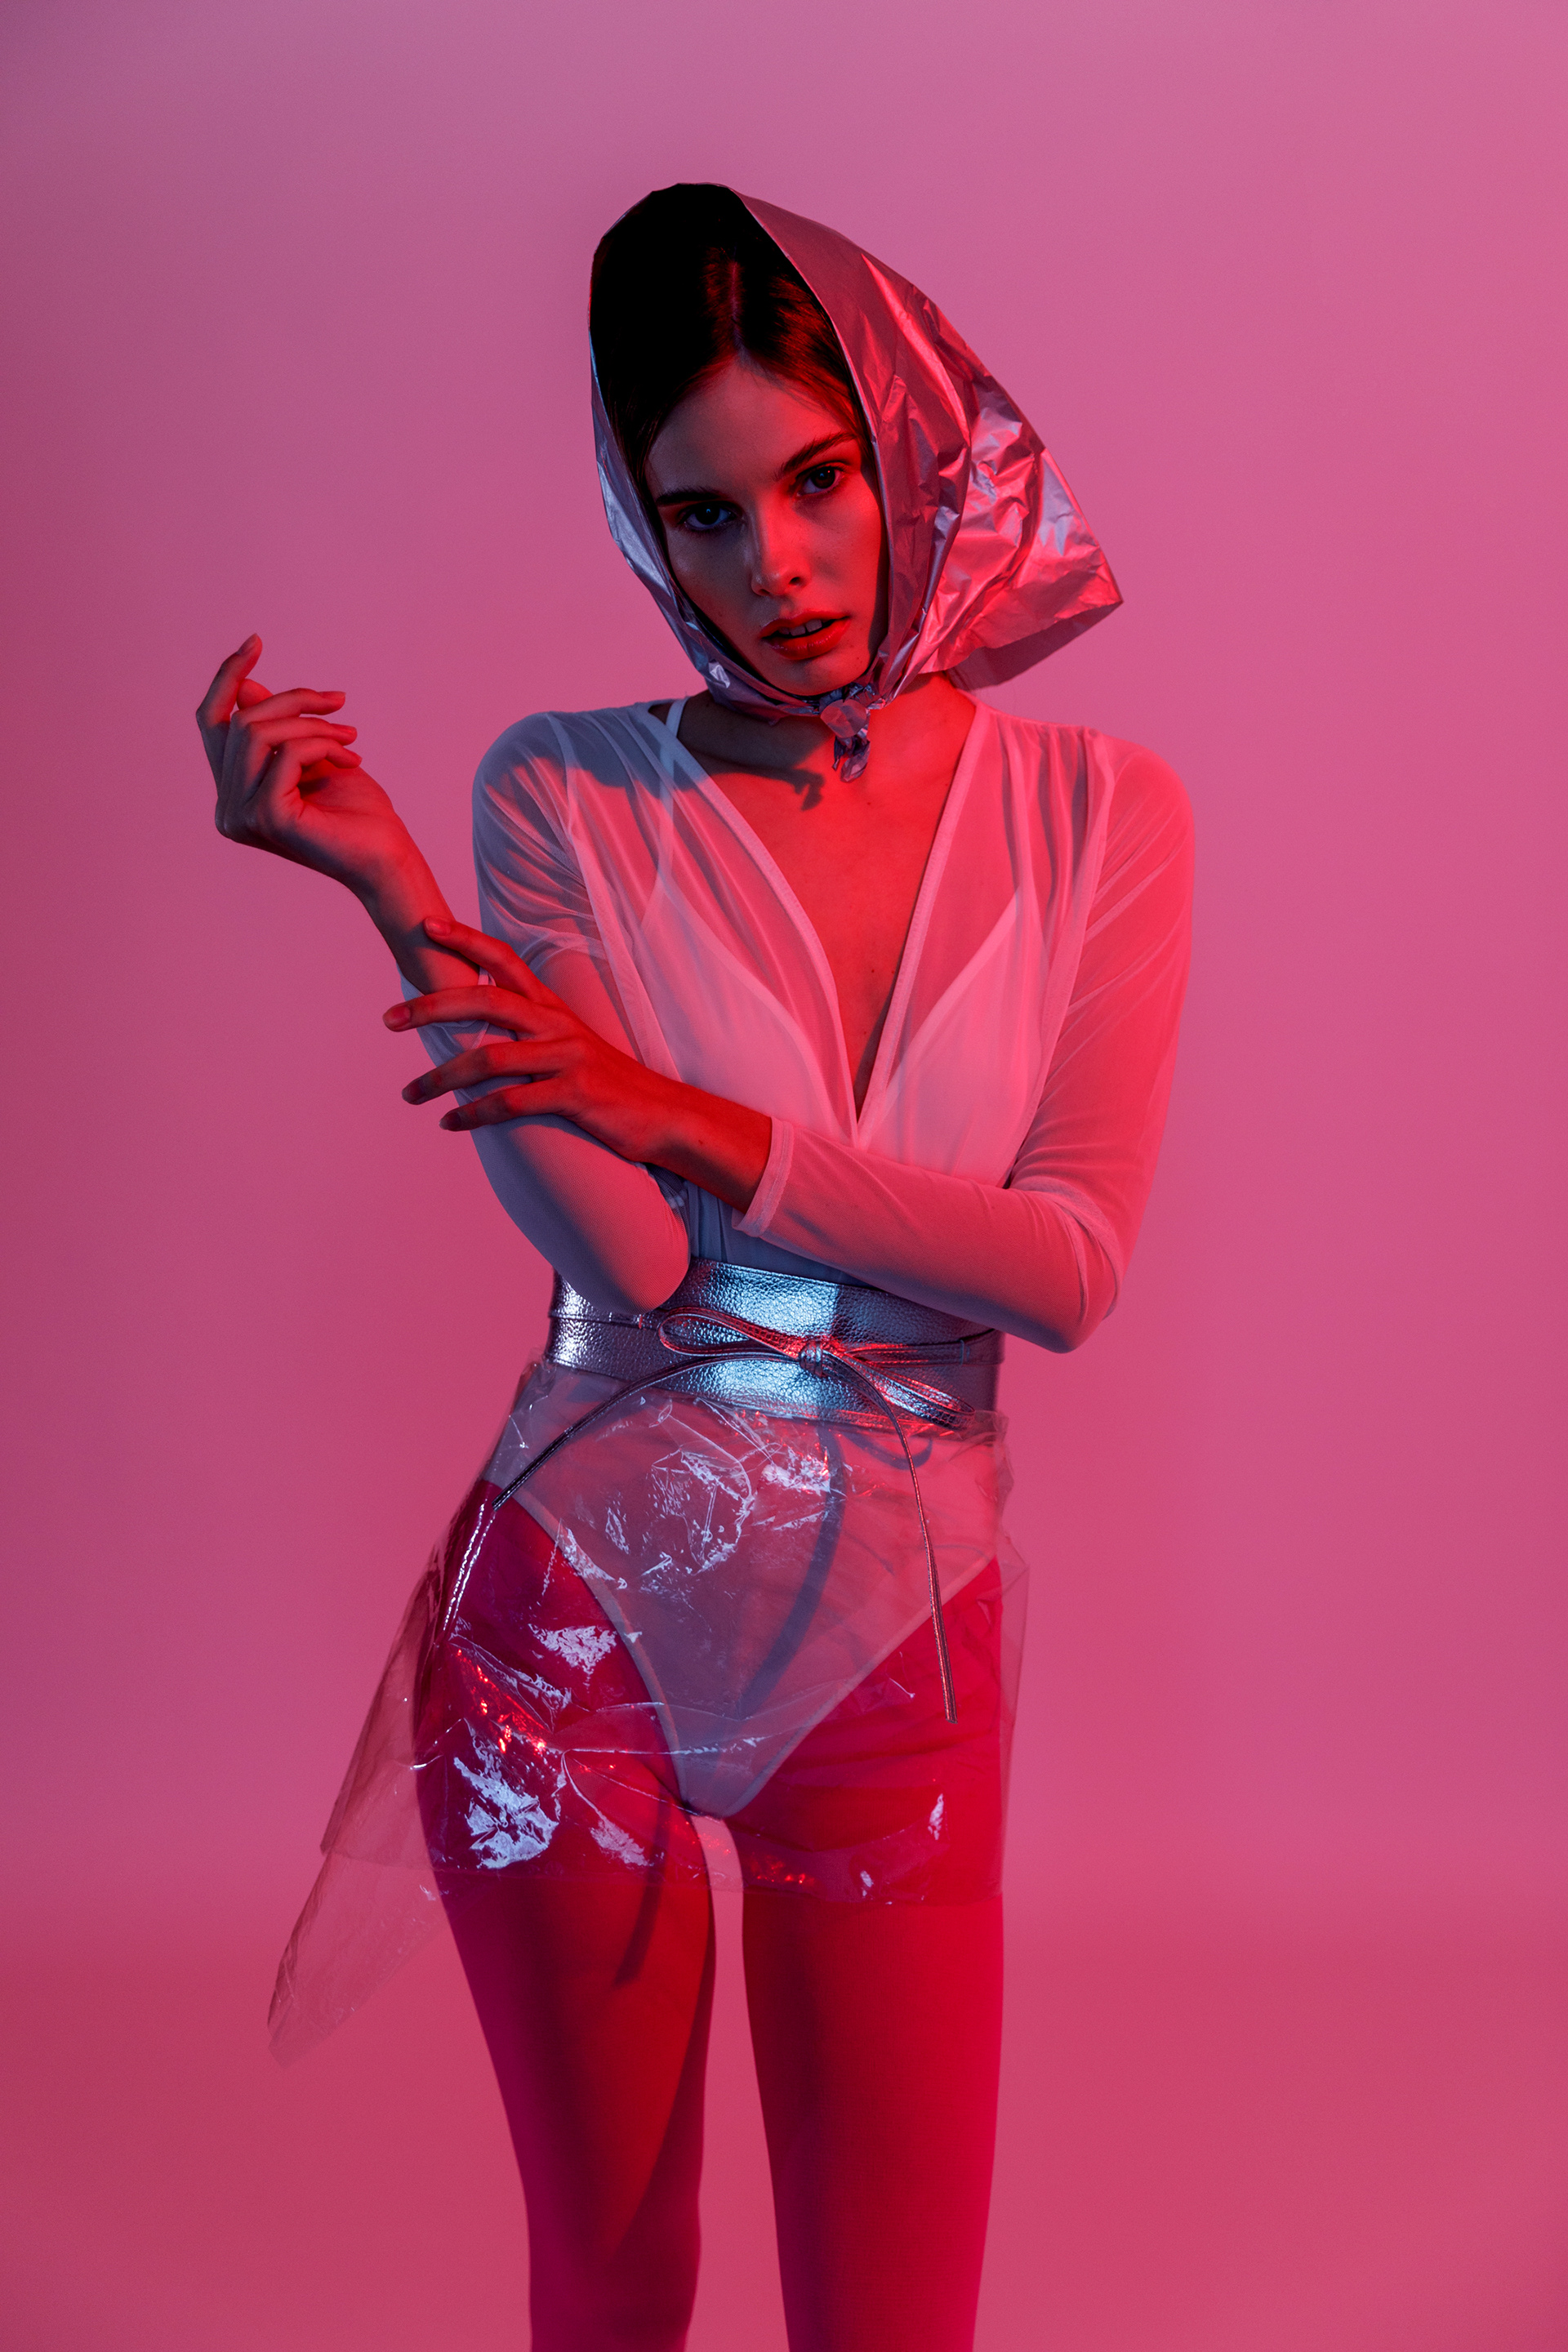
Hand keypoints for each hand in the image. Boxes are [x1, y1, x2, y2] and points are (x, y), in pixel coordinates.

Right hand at [197, 634, 414, 900]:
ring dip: (311, 723)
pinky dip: (320, 744)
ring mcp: (242, 817)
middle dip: (293, 701)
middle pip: (239, 721)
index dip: (228, 678)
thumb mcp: (313, 755)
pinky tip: (350, 759)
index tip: (255, 641)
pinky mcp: (267, 817)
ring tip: (349, 735)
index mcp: (233, 795)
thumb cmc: (357, 811)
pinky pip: (285, 753)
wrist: (389, 856)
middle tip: (338, 702)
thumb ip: (275, 727)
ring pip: (258, 732)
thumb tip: (244, 686)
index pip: (211, 723)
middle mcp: (228, 809)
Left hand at [385, 916, 678, 1158]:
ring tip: (410, 1093)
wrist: (664, 1115)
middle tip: (389, 1019)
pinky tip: (450, 1123)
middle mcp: (557, 1024)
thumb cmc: (608, 1084)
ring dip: (442, 1076)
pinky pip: (513, 1103)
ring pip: (490, 1058)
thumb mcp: (570, 1045)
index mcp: (552, 1008)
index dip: (466, 939)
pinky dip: (474, 1114)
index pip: (505, 960)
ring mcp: (567, 1058)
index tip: (427, 926)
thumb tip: (478, 1034)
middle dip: (432, 1008)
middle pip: (485, 1002)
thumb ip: (529, 1033)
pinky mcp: (575, 1096)